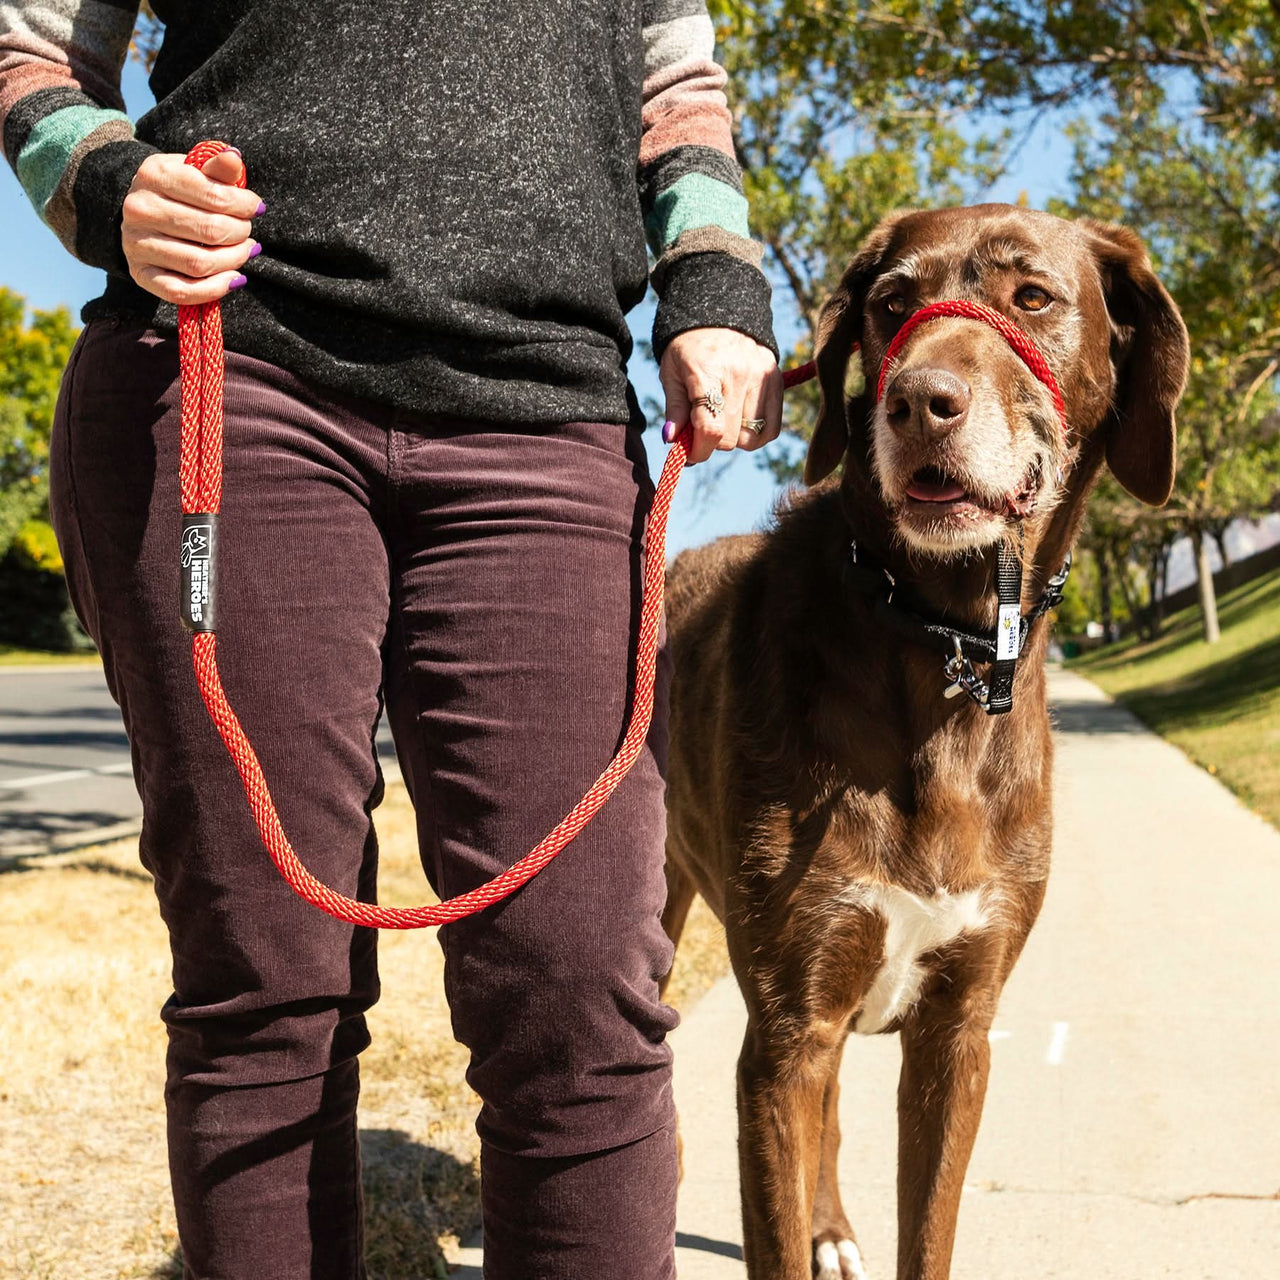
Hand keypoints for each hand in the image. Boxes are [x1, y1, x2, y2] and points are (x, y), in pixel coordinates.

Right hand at [121, 150, 263, 303]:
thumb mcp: (194, 171)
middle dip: (240, 233)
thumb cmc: (178, 190)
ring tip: (245, 251)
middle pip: (209, 231)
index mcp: (154, 174)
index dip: (243, 205)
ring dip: (233, 261)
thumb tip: (234, 157)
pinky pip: (183, 292)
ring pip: (199, 264)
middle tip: (248, 231)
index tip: (256, 208)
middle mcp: (139, 208)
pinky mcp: (140, 273)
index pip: (213, 195)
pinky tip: (234, 278)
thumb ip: (217, 168)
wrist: (142, 210)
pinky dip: (215, 289)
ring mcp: (136, 243)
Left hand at [659, 328, 782, 463]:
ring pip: (750, 438)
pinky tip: (741, 423)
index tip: (689, 454)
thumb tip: (673, 441)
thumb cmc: (689, 349)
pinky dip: (756, 435)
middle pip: (729, 437)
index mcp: (707, 371)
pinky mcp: (777, 381)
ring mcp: (762, 377)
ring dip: (733, 438)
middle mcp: (739, 374)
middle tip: (702, 429)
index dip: (698, 450)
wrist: (719, 314)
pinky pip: (771, 429)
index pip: (710, 427)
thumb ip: (674, 409)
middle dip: (711, 443)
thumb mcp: (671, 374)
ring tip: (722, 420)